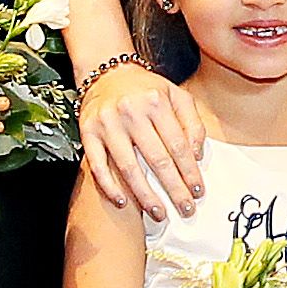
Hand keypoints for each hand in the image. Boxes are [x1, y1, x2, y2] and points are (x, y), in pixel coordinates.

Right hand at [75, 58, 205, 221]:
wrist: (107, 74)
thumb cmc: (146, 89)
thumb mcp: (177, 95)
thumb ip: (193, 123)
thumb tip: (197, 156)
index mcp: (156, 101)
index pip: (178, 145)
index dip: (190, 171)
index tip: (198, 191)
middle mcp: (131, 112)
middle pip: (157, 159)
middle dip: (174, 189)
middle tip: (186, 209)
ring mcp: (107, 123)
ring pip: (129, 168)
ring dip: (145, 195)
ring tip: (159, 213)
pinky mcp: (88, 132)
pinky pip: (98, 165)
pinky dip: (110, 187)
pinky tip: (123, 202)